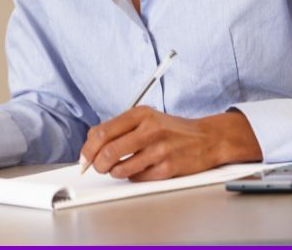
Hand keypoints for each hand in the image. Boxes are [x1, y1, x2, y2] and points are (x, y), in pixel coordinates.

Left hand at [80, 107, 261, 180]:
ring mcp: (159, 149)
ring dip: (115, 172)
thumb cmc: (171, 130)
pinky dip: (133, 176)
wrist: (206, 138)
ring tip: (120, 168)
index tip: (84, 159)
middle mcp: (149, 129)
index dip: (88, 149)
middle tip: (98, 168)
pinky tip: (140, 169)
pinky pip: (138, 178)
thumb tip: (91, 141)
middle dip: (97, 165)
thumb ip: (120, 127)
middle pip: (108, 151)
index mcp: (140, 113)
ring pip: (120, 168)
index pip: (103, 132)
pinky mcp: (167, 168)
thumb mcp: (146, 118)